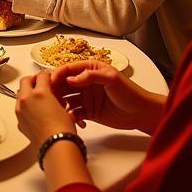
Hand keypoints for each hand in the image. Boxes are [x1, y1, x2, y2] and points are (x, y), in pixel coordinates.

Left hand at [15, 70, 76, 145]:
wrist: (56, 146)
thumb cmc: (63, 129)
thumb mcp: (63, 106)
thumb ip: (54, 95)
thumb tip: (52, 93)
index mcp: (39, 92)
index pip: (41, 75)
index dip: (47, 76)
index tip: (49, 78)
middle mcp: (26, 99)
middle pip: (25, 81)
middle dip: (33, 81)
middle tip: (41, 85)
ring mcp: (20, 110)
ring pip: (20, 94)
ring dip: (28, 93)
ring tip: (40, 101)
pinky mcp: (19, 121)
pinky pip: (20, 108)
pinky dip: (26, 107)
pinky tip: (37, 113)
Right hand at [49, 61, 164, 133]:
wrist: (141, 113)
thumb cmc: (130, 92)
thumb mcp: (111, 79)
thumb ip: (91, 76)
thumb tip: (71, 79)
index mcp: (90, 69)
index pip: (68, 69)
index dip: (58, 75)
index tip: (50, 83)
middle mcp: (85, 82)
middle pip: (63, 84)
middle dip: (55, 91)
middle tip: (51, 99)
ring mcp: (86, 97)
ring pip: (66, 99)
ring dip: (61, 105)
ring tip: (61, 112)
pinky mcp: (88, 112)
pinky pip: (74, 114)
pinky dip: (72, 117)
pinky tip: (78, 121)